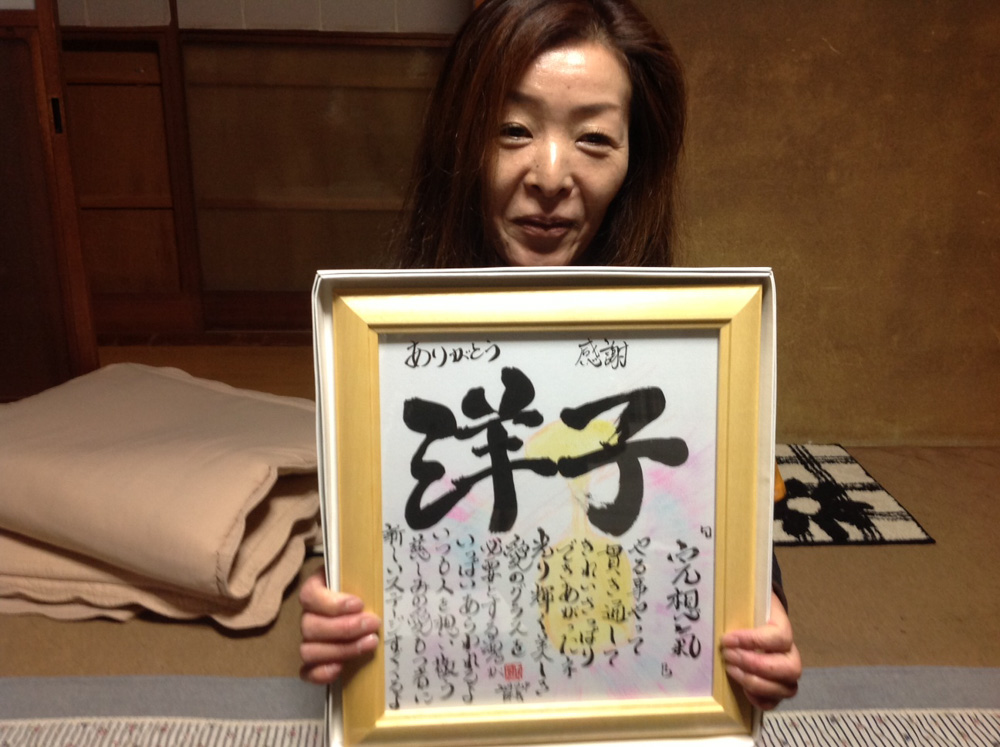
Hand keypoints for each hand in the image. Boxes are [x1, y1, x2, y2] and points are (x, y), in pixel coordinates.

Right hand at [299, 568, 381, 683]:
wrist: (370, 607)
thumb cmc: (367, 586)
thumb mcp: (365, 576)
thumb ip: (367, 577)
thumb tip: (386, 579)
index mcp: (317, 589)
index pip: (310, 596)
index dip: (332, 603)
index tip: (359, 604)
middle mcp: (309, 615)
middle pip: (310, 626)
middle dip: (344, 628)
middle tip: (373, 624)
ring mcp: (310, 640)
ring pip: (309, 650)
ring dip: (341, 649)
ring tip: (370, 643)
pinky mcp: (315, 662)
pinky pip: (307, 672)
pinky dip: (321, 673)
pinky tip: (340, 669)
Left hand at [720, 591, 801, 709]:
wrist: (757, 619)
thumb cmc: (750, 611)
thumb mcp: (747, 601)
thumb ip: (739, 604)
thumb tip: (717, 603)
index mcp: (784, 629)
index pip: (779, 638)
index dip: (753, 641)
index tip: (727, 639)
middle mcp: (791, 654)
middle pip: (788, 668)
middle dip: (754, 664)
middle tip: (727, 656)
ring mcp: (786, 675)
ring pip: (785, 688)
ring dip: (754, 682)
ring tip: (730, 669)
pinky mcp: (776, 689)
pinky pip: (775, 702)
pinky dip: (759, 699)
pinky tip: (742, 689)